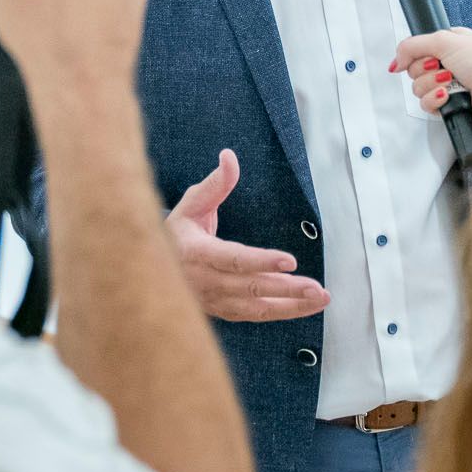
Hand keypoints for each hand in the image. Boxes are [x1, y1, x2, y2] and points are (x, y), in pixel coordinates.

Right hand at [165, 150, 329, 322]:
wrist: (152, 270)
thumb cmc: (178, 231)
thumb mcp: (191, 203)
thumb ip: (215, 183)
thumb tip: (230, 156)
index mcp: (196, 253)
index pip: (233, 259)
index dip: (261, 261)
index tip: (290, 260)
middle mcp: (206, 282)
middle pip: (250, 287)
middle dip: (286, 289)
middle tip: (316, 287)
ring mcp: (215, 301)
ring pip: (257, 307)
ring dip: (291, 305)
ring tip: (320, 297)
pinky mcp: (224, 312)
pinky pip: (256, 315)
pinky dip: (282, 312)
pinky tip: (305, 306)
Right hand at [392, 26, 471, 133]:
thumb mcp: (445, 40)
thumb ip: (412, 45)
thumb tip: (396, 59)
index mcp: (448, 45)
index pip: (416, 50)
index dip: (416, 55)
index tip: (428, 56)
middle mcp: (447, 65)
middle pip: (414, 70)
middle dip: (426, 70)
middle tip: (443, 68)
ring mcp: (448, 87)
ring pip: (418, 89)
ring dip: (432, 85)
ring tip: (451, 82)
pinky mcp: (448, 106)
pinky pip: (426, 105)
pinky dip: (435, 100)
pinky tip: (448, 95)